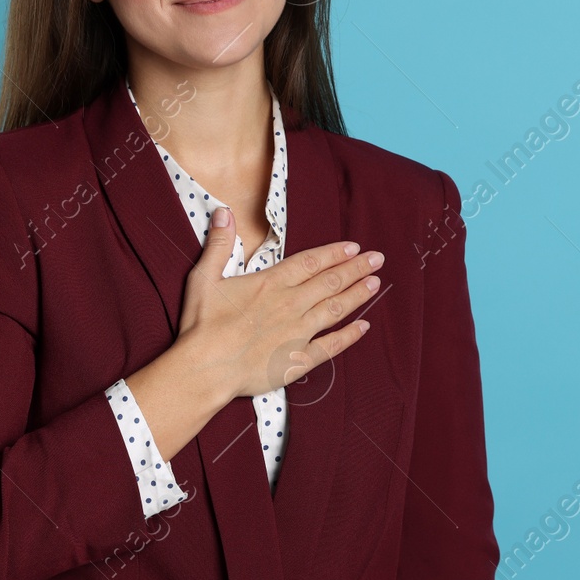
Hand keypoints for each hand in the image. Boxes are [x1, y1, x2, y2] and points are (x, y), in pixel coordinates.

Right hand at [175, 206, 382, 401]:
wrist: (204, 369)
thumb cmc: (202, 325)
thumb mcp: (204, 278)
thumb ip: (219, 244)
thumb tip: (223, 211)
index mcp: (271, 284)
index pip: (311, 262)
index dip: (334, 253)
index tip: (353, 247)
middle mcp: (290, 305)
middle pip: (330, 282)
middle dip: (356, 269)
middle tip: (378, 259)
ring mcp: (297, 332)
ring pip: (335, 309)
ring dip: (357, 295)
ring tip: (375, 284)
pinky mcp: (297, 359)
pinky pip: (330, 347)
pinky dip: (349, 337)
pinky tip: (364, 328)